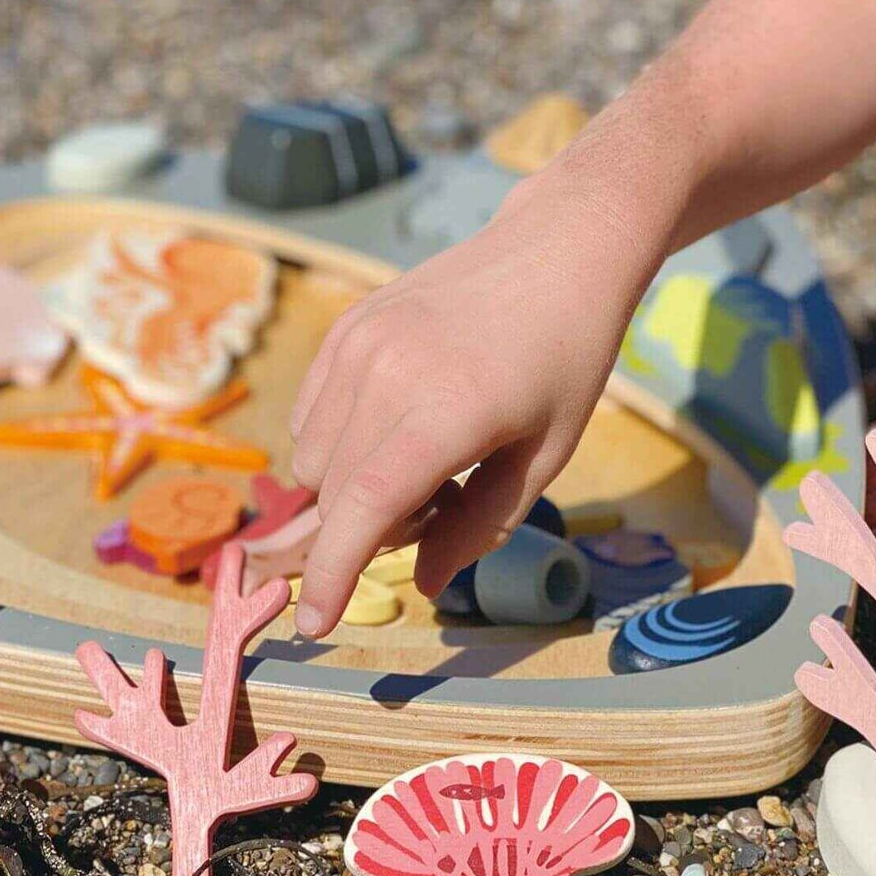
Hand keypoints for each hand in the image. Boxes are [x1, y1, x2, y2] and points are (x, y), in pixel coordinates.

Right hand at [289, 170, 658, 636]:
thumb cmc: (566, 360)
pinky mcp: (346, 329)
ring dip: (346, 488)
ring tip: (420, 460)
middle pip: (332, 494)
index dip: (332, 577)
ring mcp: (358, 346)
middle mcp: (385, 376)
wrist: (558, 248)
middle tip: (439, 502)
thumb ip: (479, 527)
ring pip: (310, 460)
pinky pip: (308, 416)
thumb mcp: (543, 457)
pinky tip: (394, 426)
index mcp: (444, 414)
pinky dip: (335, 445)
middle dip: (365, 528)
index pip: (361, 512)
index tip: (314, 626)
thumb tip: (422, 582)